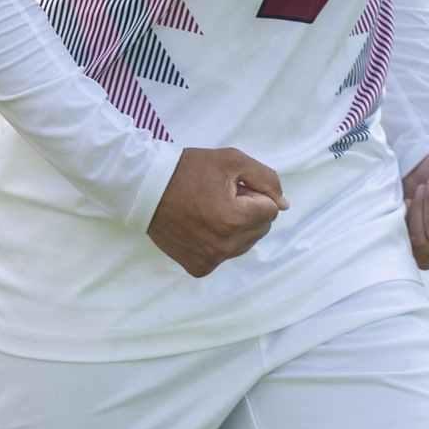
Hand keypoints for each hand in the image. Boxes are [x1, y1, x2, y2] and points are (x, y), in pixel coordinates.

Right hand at [146, 147, 287, 276]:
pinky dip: (219, 241)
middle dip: (248, 210)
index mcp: (235, 219)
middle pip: (261, 228)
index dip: (252, 192)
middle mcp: (225, 246)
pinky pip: (225, 255)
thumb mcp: (231, 160)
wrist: (144, 188)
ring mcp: (211, 260)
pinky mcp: (199, 267)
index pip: (271, 208)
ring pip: (245, 243)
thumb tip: (284, 205)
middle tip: (218, 196)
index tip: (229, 186)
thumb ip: (266, 178)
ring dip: (236, 226)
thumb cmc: (187, 170)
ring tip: (208, 210)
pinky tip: (200, 226)